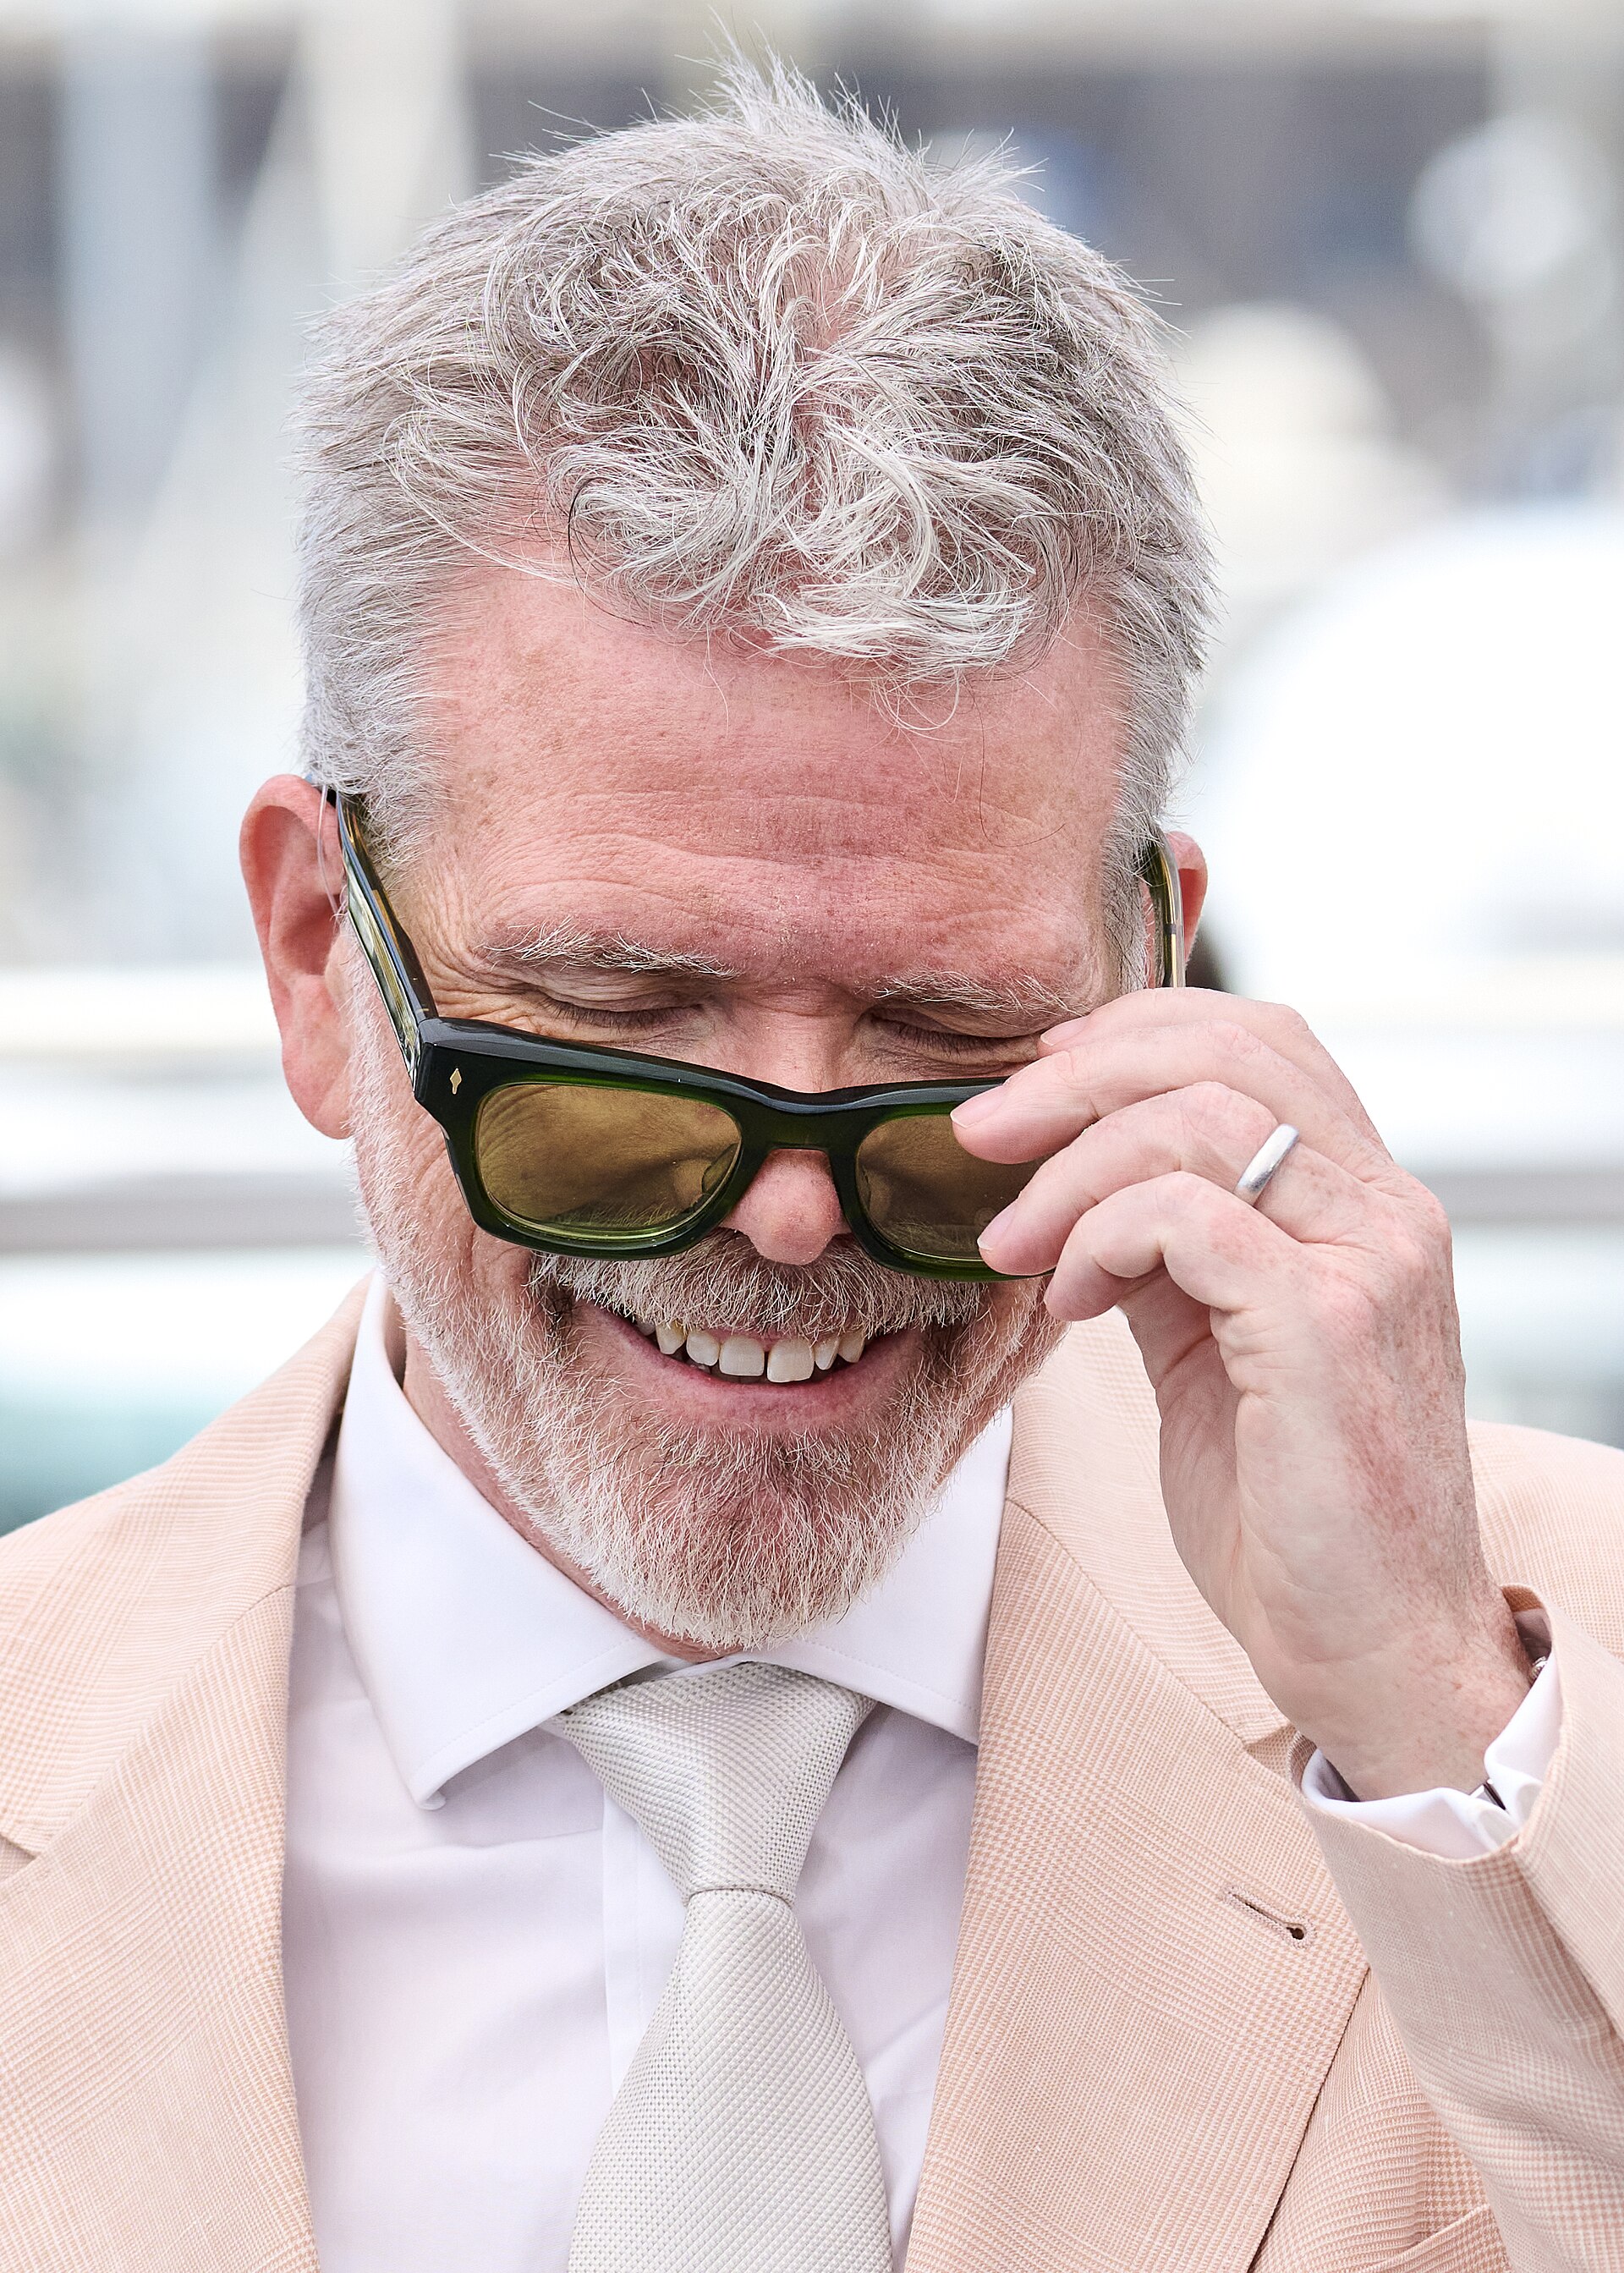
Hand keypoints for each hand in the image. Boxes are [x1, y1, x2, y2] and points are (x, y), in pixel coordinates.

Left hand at [952, 990, 1531, 1799]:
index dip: (1136, 1029)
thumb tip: (1075, 1182)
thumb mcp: (1215, 1346)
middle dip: (1077, 1075)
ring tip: (1009, 1244)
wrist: (1372, 1650)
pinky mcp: (1327, 1326)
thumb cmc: (1292, 1511)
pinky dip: (1098, 1239)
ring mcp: (1369, 1261)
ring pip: (1199, 1117)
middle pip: (1227, 1048)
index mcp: (1367, 1203)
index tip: (1038, 1078)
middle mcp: (1387, 1211)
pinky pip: (1184, 1216)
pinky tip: (1071, 1303)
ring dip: (1069, 1168)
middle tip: (980, 1132)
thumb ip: (1168, 1251)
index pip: (1262, 1036)